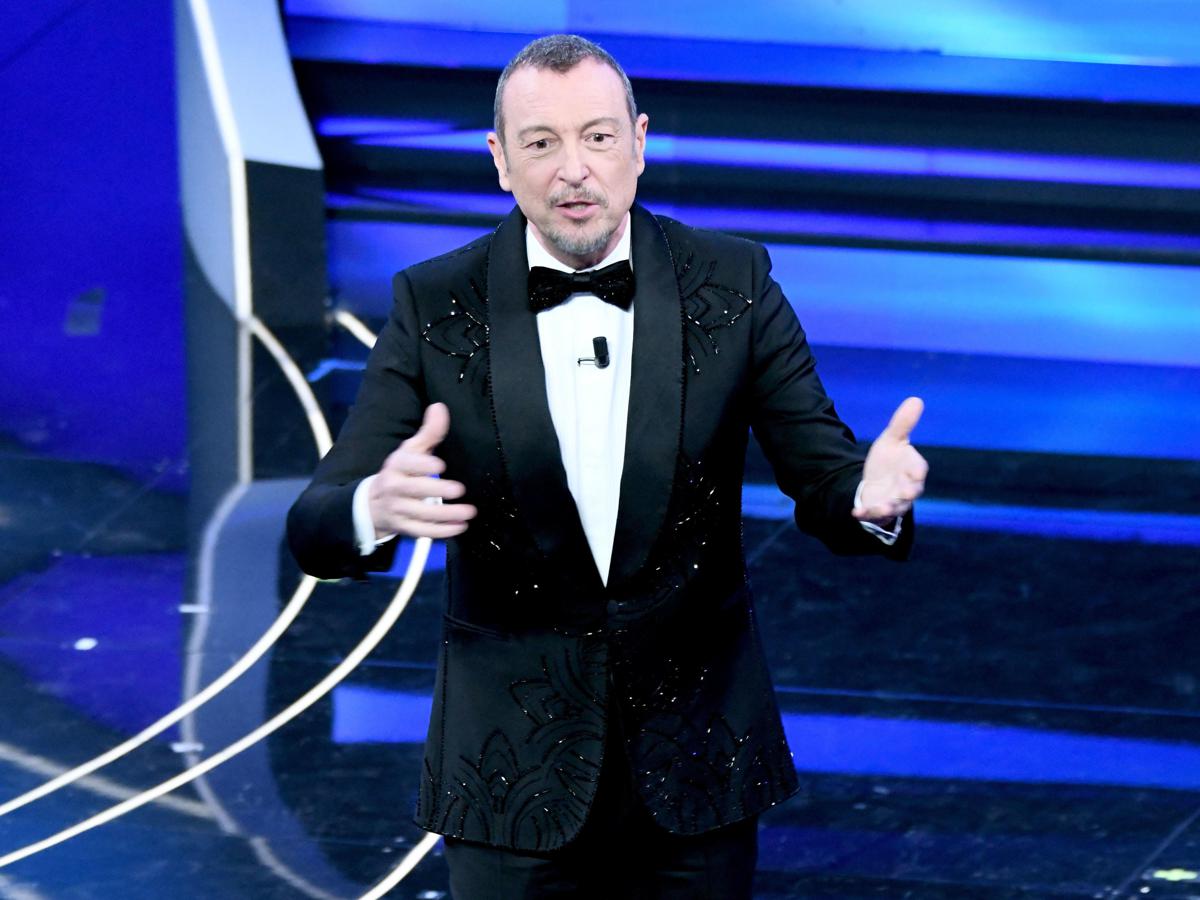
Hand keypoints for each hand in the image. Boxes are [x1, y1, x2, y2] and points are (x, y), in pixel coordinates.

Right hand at [368, 403, 476, 538]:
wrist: (371, 503)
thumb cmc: (400, 472)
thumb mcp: (411, 450)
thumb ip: (428, 432)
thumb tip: (440, 407)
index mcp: (396, 465)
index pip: (405, 463)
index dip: (421, 464)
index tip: (439, 465)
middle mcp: (394, 487)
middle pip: (414, 490)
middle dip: (436, 490)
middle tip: (459, 489)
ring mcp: (397, 510)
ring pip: (421, 514)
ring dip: (446, 514)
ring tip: (469, 512)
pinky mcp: (403, 527)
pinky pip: (422, 531)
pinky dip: (442, 531)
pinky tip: (460, 527)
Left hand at [854, 396, 927, 523]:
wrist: (876, 481)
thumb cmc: (889, 460)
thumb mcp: (892, 440)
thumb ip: (902, 423)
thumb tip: (916, 399)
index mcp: (912, 469)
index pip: (918, 469)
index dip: (917, 470)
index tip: (916, 471)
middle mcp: (906, 487)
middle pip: (911, 492)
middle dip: (908, 492)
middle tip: (904, 492)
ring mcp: (893, 501)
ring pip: (895, 507)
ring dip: (889, 507)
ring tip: (882, 507)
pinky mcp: (879, 511)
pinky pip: (874, 515)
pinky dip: (866, 514)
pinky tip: (855, 512)